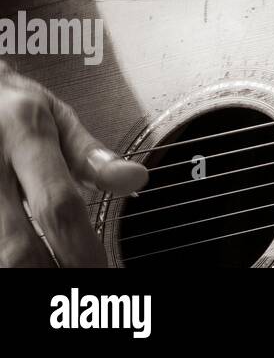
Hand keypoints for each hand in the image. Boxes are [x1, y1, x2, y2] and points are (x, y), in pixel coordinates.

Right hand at [0, 61, 147, 265]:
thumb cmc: (8, 105)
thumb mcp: (54, 114)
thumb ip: (91, 153)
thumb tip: (135, 180)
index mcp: (24, 132)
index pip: (58, 204)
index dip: (81, 248)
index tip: (104, 271)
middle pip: (17, 245)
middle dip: (52, 276)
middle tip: (82, 293)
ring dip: (26, 274)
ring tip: (58, 279)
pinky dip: (6, 260)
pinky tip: (27, 266)